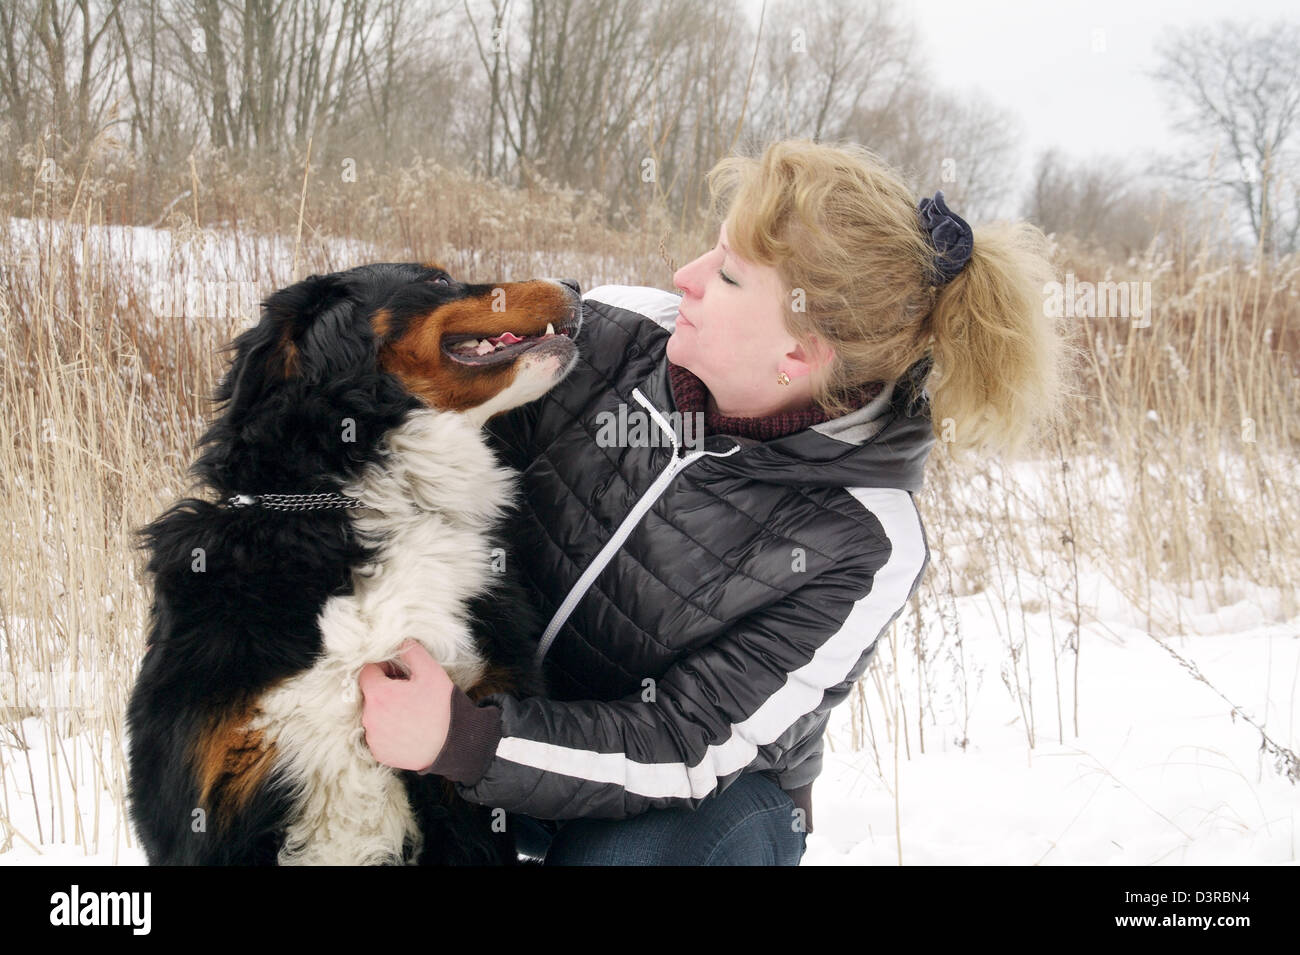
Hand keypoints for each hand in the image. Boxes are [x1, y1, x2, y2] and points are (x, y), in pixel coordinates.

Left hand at [359, 639, 454, 770]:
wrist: (453, 746)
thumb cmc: (442, 708)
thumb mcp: (431, 672)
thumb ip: (411, 652)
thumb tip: (400, 641)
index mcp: (379, 694)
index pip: (366, 671)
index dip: (383, 668)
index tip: (399, 674)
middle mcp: (369, 718)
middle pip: (369, 693)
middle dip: (385, 689)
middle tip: (409, 692)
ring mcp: (373, 738)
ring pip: (373, 714)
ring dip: (386, 709)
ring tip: (410, 712)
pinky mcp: (379, 753)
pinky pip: (378, 735)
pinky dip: (388, 730)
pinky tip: (408, 728)